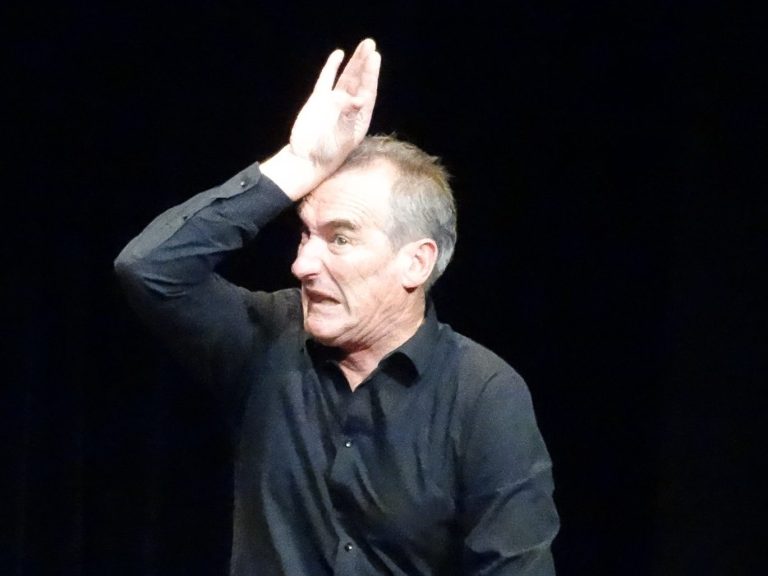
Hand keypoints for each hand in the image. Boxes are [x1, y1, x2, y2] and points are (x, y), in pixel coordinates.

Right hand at [262, 39, 380, 198]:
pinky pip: (326, 80)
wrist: (305, 160)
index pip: (367, 92)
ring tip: (363, 46)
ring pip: (346, 78)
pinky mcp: (318, 101)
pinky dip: (332, 68)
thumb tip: (359, 100)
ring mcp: (334, 103)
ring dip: (354, 63)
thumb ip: (348, 117)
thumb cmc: (326, 154)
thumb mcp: (340, 137)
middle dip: (365, 64)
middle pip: (359, 81)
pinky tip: (338, 55)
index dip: (371, 75)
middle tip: (370, 45)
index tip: (374, 58)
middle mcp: (349, 108)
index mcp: (359, 118)